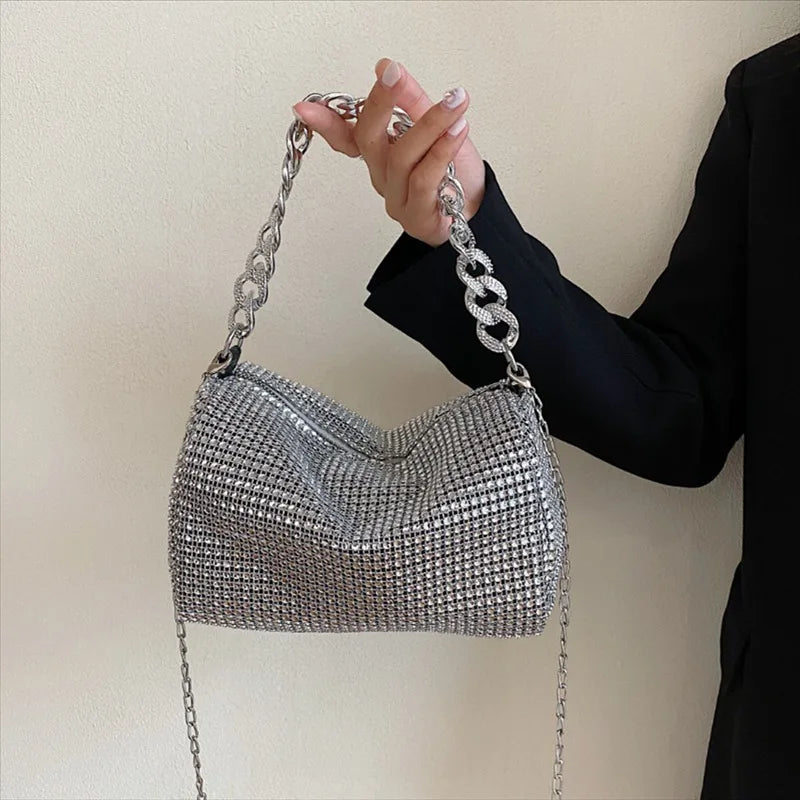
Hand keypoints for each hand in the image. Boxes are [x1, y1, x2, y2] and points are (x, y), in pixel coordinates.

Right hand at [292, 58, 485, 246]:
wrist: (478, 211)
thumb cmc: (454, 173)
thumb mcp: (435, 128)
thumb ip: (410, 100)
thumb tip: (385, 66)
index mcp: (380, 154)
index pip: (346, 137)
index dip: (325, 124)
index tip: (304, 108)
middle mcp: (382, 176)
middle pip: (369, 140)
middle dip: (380, 104)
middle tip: (393, 74)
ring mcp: (397, 199)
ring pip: (402, 158)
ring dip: (431, 124)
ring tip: (455, 102)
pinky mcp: (417, 216)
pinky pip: (424, 180)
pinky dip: (441, 151)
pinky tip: (458, 130)